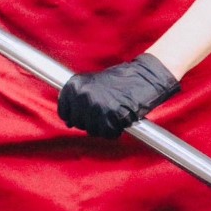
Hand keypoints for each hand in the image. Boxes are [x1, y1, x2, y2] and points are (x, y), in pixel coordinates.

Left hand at [57, 53, 180, 138]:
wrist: (146, 76)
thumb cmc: (122, 80)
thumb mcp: (92, 83)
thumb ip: (78, 99)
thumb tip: (68, 122)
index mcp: (74, 86)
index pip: (64, 112)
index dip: (77, 117)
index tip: (88, 115)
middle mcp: (82, 96)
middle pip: (79, 123)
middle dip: (92, 122)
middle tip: (106, 113)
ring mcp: (96, 106)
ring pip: (93, 131)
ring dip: (104, 127)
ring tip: (114, 115)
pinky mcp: (111, 116)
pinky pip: (108, 133)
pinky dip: (115, 131)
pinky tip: (121, 120)